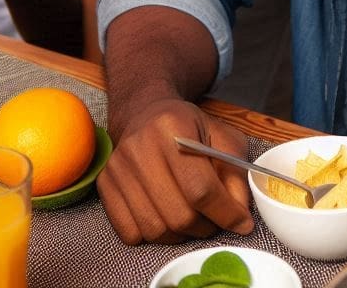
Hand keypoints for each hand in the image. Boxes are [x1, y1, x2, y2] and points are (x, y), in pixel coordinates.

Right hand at [97, 97, 252, 243]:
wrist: (145, 112)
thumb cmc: (188, 127)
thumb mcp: (221, 138)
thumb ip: (236, 174)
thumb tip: (240, 216)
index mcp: (173, 127)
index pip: (201, 188)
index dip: (226, 213)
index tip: (242, 223)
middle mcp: (140, 146)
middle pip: (179, 214)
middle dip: (206, 226)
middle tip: (216, 220)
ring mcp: (118, 167)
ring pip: (156, 229)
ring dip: (182, 234)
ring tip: (194, 219)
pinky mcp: (104, 184)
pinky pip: (130, 233)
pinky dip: (154, 235)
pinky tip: (166, 216)